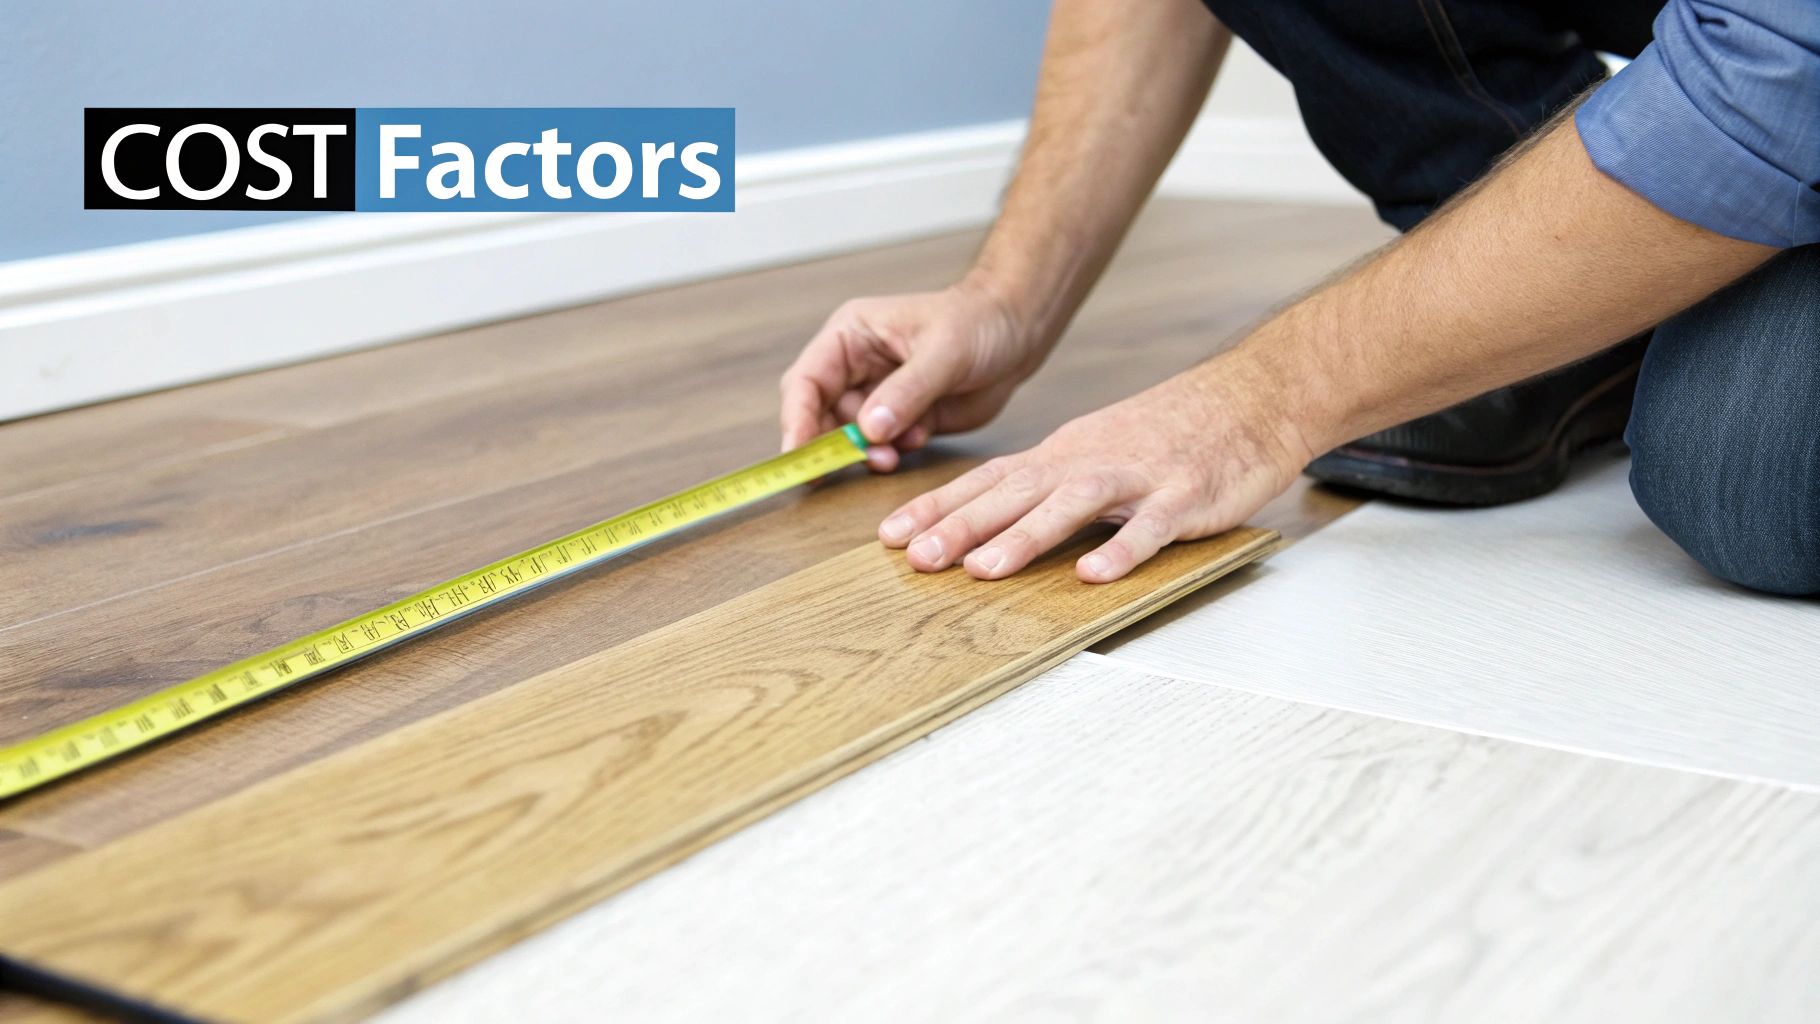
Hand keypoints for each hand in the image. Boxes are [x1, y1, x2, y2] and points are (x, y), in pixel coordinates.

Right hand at [779, 280, 1045, 470]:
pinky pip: (880, 447)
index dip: (797, 419)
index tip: (799, 455)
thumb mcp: (943, 352)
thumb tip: (869, 430)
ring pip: (848, 437)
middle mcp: (854, 366)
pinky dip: (892, 453)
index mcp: (850, 336)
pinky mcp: (899, 420)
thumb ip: (906, 391)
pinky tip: (918, 439)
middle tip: (848, 465)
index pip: (807, 381)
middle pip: (818, 414)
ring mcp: (875, 396)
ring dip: (865, 452)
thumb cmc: (977, 323)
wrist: (1016, 335)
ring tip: (893, 456)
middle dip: (831, 443)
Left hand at [875, 362, 1312, 581]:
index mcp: (1066, 452)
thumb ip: (1049, 481)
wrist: (1253, 397)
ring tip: (983, 569)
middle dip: (961, 525)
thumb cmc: (1175, 431)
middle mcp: (1091, 460)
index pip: (989, 479)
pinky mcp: (1185, 496)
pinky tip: (1093, 574)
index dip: (939, 506)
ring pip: (1071, 505)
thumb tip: (991, 514)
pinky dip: (1121, 550)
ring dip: (1024, 537)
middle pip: (1015, 492)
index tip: (890, 535)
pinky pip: (1149, 527)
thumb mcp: (1098, 447)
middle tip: (914, 558)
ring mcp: (1138, 477)